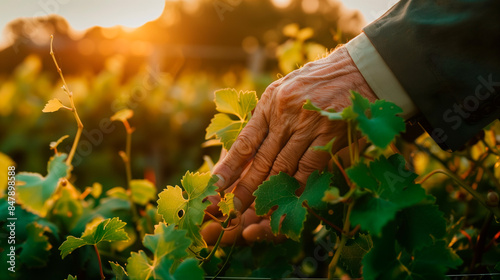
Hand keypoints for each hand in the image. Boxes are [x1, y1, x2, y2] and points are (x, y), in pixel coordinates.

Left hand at [212, 46, 376, 213]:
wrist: (358, 70)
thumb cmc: (318, 80)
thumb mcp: (285, 89)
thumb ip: (267, 116)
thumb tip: (248, 149)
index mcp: (269, 103)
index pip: (244, 142)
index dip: (228, 168)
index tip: (214, 188)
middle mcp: (285, 114)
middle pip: (261, 160)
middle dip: (244, 189)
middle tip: (230, 211)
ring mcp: (308, 125)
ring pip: (283, 167)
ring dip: (269, 193)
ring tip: (254, 214)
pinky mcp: (330, 135)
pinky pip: (309, 167)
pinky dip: (297, 186)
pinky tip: (287, 202)